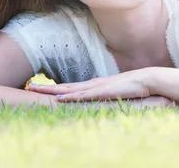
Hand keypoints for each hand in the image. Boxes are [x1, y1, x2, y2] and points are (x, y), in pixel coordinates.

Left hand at [27, 68, 157, 102]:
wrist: (148, 79)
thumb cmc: (135, 86)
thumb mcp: (118, 92)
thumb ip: (109, 95)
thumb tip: (102, 100)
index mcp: (95, 85)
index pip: (72, 86)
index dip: (57, 88)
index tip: (43, 89)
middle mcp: (93, 84)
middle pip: (65, 86)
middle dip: (47, 88)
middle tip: (31, 87)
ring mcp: (97, 87)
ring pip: (70, 89)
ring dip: (53, 91)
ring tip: (37, 90)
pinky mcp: (103, 91)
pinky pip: (83, 95)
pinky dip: (70, 97)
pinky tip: (60, 98)